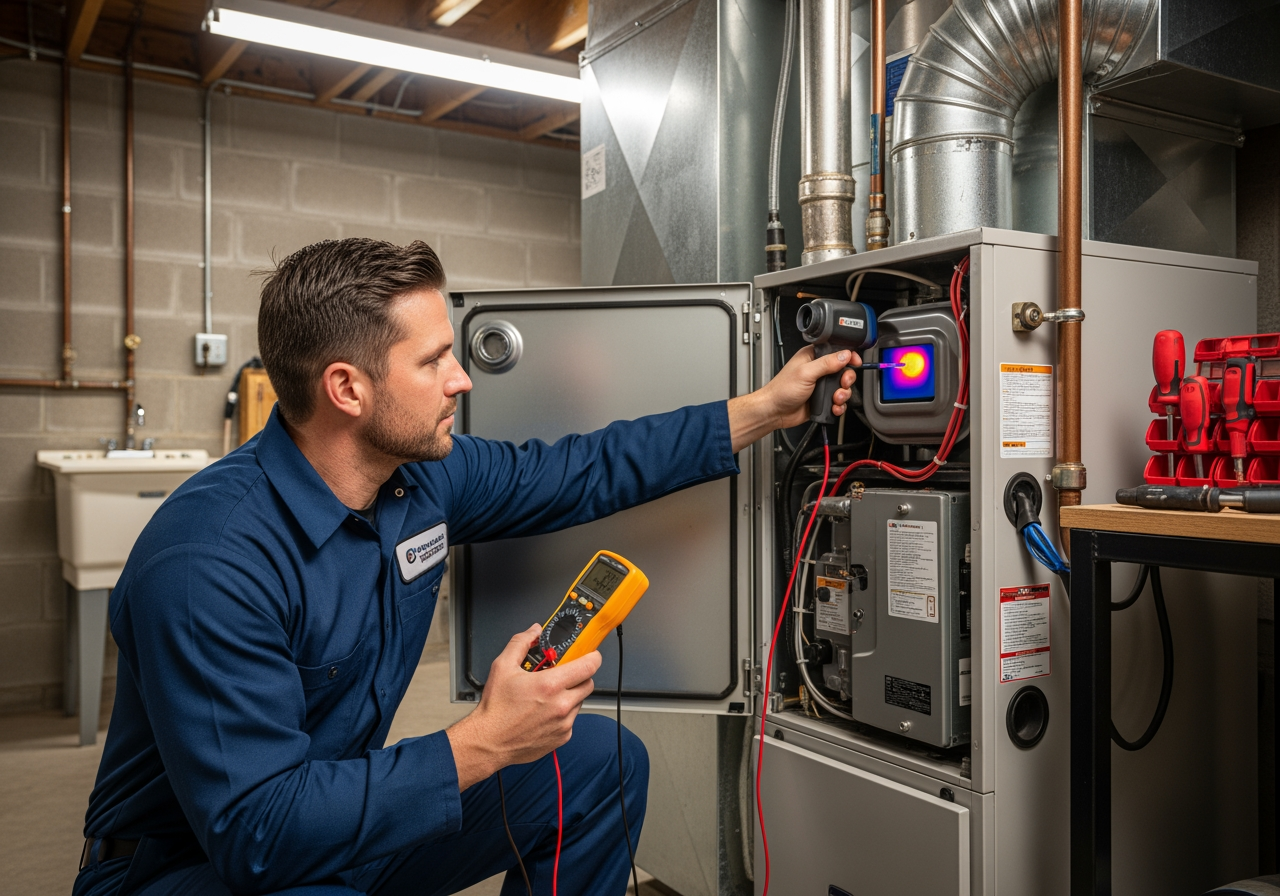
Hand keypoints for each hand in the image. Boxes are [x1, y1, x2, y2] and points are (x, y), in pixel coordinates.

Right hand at [446, 624, 600, 790]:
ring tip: (548, 696)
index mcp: (550, 685)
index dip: (592, 657)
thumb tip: (534, 631)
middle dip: (579, 676)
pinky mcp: (562, 737)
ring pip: (580, 702)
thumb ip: (521, 643)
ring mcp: (563, 723)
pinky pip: (571, 720)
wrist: (489, 742)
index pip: (588, 666)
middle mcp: (561, 705)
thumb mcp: (503, 666)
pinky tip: (545, 713)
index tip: (590, 655)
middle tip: (564, 675)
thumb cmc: (495, 709)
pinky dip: (563, 714)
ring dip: (570, 696)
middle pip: (588, 684)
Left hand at [727, 346, 859, 451]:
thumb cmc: (782, 390)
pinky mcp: (823, 400)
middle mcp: (819, 370)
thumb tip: (844, 355)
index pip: (837, 351)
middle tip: (842, 384)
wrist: (775, 412)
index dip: (848, 356)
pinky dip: (839, 406)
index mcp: (813, 357)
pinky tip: (833, 407)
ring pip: (843, 388)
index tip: (855, 362)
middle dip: (847, 379)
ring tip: (834, 398)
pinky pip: (839, 402)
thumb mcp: (806, 373)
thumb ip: (826, 363)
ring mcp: (821, 386)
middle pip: (844, 371)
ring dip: (843, 394)